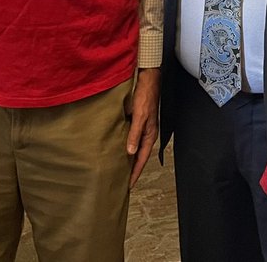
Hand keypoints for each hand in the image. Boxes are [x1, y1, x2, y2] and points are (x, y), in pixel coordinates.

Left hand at [125, 67, 159, 187]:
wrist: (148, 80)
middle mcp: (146, 133)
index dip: (135, 172)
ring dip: (128, 158)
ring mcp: (141, 128)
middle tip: (123, 182)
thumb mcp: (139, 116)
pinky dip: (125, 146)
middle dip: (132, 169)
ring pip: (134, 148)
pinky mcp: (136, 122)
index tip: (129, 185)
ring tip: (119, 169)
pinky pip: (130, 138)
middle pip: (139, 156)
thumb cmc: (146, 96)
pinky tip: (117, 148)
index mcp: (150, 135)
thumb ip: (134, 134)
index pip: (142, 159)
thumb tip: (130, 152)